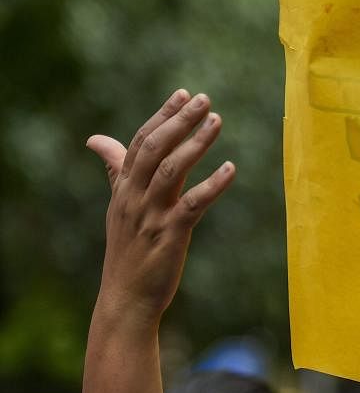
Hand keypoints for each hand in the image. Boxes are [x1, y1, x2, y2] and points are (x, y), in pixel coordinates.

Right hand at [87, 89, 234, 323]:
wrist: (126, 297)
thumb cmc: (128, 251)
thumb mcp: (119, 206)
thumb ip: (115, 171)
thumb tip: (97, 140)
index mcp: (124, 188)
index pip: (141, 142)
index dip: (162, 116)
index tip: (182, 94)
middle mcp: (134, 197)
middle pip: (155, 149)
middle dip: (179, 121)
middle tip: (204, 99)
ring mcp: (151, 215)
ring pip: (173, 170)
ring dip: (196, 143)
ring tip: (217, 122)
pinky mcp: (170, 235)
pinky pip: (193, 204)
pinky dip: (212, 185)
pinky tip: (230, 169)